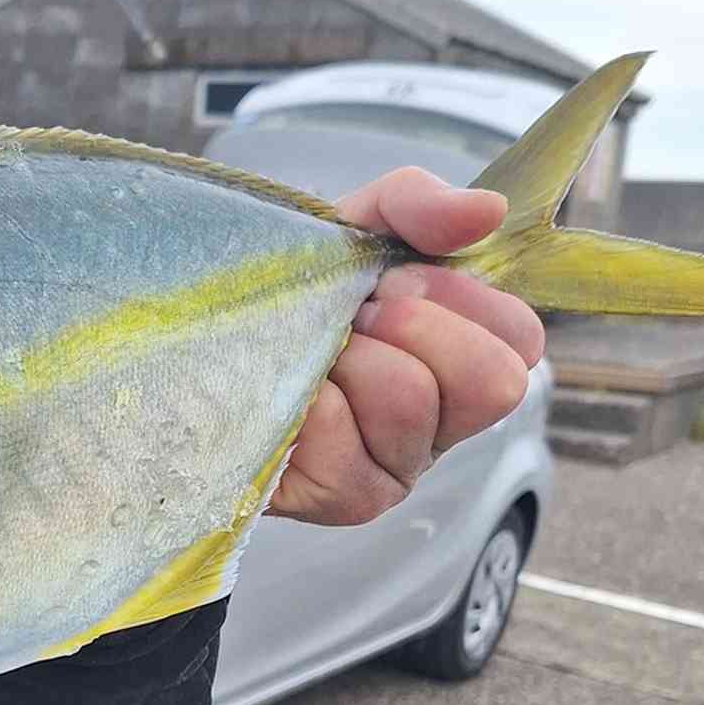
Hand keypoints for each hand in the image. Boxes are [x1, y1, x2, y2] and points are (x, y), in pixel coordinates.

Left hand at [267, 167, 550, 527]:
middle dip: (410, 325)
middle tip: (351, 318)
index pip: (520, 340)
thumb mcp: (346, 230)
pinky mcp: (345, 499)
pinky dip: (306, 401)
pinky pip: (344, 439)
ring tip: (310, 354)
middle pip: (492, 382)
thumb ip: (416, 205)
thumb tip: (487, 209)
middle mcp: (442, 419)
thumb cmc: (279, 290)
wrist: (183, 340)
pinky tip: (282, 397)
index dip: (459, 298)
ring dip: (349, 357)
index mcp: (460, 356)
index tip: (389, 281)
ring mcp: (398, 467)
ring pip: (410, 400)